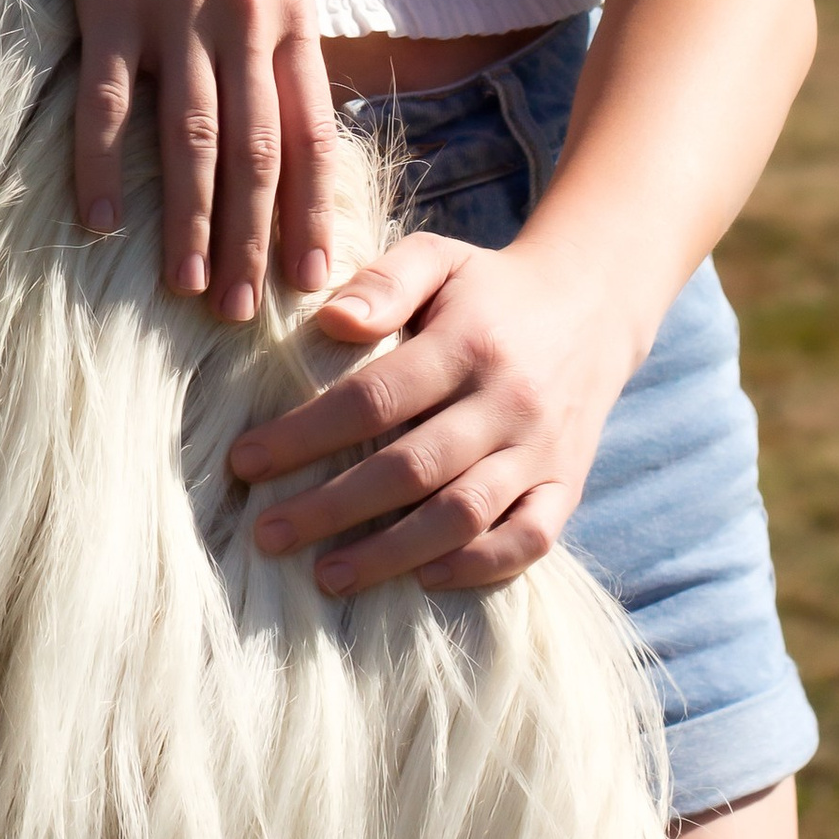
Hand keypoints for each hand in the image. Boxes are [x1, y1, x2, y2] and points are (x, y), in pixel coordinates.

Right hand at [40, 0, 339, 323]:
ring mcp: (174, 13)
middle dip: (254, 240)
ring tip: (185, 287)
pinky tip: (101, 221)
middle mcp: (242, 18)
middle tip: (246, 312)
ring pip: (190, 140)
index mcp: (288, 9)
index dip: (313, 211)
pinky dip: (103, 166)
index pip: (312, 131)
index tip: (314, 276)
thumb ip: (278, 24)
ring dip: (190, 223)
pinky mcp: (109, 4)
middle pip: (257, 152)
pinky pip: (107, 102)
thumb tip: (293, 101)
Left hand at [226, 232, 632, 591]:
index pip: (374, 398)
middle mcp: (508, 401)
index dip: (304, 435)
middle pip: (411, 468)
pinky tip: (422, 578)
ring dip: (391, 553)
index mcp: (468, 342)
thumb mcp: (438, 259)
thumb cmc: (489, 288)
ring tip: (326, 576)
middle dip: (331, 507)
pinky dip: (478, 567)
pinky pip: (530, 540)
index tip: (244, 462)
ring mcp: (541, 450)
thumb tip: (329, 322)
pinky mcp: (567, 485)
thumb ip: (383, 283)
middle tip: (267, 535)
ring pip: (464, 515)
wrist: (594, 308)